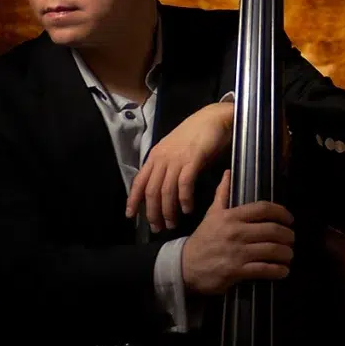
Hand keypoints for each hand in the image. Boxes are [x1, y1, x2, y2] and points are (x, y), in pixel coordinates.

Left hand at [125, 102, 232, 231]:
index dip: (133, 200)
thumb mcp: (176, 150)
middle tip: (158, 228)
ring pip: (166, 191)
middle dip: (152, 212)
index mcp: (155, 156)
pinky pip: (184, 184)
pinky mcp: (193, 160)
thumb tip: (165, 187)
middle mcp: (162, 158)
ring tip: (172, 223)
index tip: (130, 216)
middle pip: (151, 191)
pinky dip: (184, 199)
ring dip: (168, 211)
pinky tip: (187, 209)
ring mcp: (177, 159)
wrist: (213, 118)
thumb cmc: (197, 134)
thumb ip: (168, 166)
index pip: (139, 181)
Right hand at [181, 170, 294, 294]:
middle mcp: (236, 232)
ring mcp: (237, 252)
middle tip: (291, 239)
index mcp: (232, 216)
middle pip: (273, 230)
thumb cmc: (203, 239)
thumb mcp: (211, 214)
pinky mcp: (237, 271)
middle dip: (288, 236)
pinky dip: (278, 270)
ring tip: (289, 255)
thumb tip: (228, 172)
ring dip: (286, 253)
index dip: (281, 213)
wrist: (185, 265)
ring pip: (272, 250)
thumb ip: (222, 194)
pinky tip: (283, 271)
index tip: (289, 219)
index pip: (264, 209)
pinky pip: (264, 269)